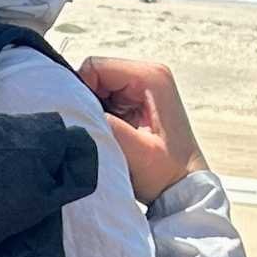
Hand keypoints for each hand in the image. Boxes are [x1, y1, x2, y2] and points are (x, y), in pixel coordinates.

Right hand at [77, 54, 209, 203]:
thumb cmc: (166, 173)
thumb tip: (73, 108)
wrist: (183, 190)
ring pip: (97, 87)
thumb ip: (104, 124)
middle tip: (98, 131)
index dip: (81, 91)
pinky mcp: (136, 101)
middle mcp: (149, 75)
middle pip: (95, 74)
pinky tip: (112, 135)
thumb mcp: (133, 150)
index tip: (86, 121)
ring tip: (108, 135)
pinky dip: (100, 116)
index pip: (95, 66)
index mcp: (151, 77)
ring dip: (94, 111)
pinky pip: (104, 99)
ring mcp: (143, 87)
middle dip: (88, 101)